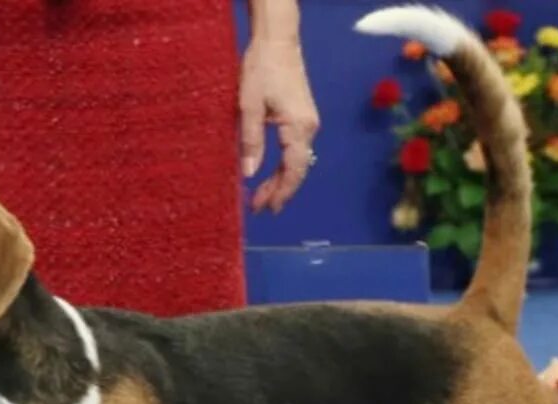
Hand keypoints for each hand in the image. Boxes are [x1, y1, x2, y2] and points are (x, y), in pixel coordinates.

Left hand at [239, 36, 320, 213]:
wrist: (277, 41)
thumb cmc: (261, 69)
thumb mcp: (248, 106)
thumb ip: (250, 141)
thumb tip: (249, 173)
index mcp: (298, 127)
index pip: (294, 169)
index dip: (281, 192)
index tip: (268, 209)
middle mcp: (309, 127)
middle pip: (297, 168)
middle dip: (279, 190)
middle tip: (259, 207)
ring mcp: (307, 121)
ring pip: (297, 159)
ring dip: (280, 178)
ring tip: (262, 196)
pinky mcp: (302, 116)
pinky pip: (295, 148)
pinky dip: (283, 164)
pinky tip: (270, 172)